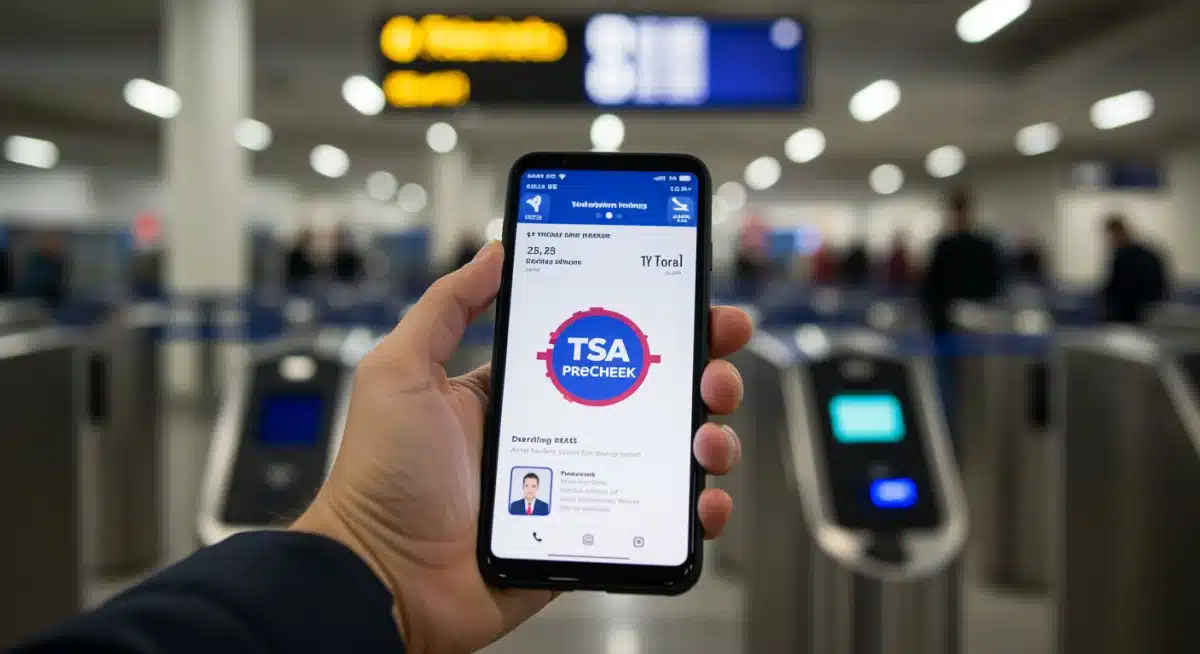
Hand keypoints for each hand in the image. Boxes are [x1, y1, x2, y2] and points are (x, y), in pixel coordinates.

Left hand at [293, 242, 753, 653]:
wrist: (382, 577)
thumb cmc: (381, 476)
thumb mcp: (401, 371)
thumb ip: (445, 307)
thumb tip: (494, 250)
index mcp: (520, 393)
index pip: (602, 347)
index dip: (652, 325)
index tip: (693, 305)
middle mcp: (559, 434)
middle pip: (651, 395)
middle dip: (700, 373)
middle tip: (716, 369)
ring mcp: (580, 486)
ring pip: (667, 454)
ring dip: (710, 436)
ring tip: (710, 433)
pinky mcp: (592, 535)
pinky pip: (658, 520)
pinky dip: (696, 508)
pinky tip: (704, 496)